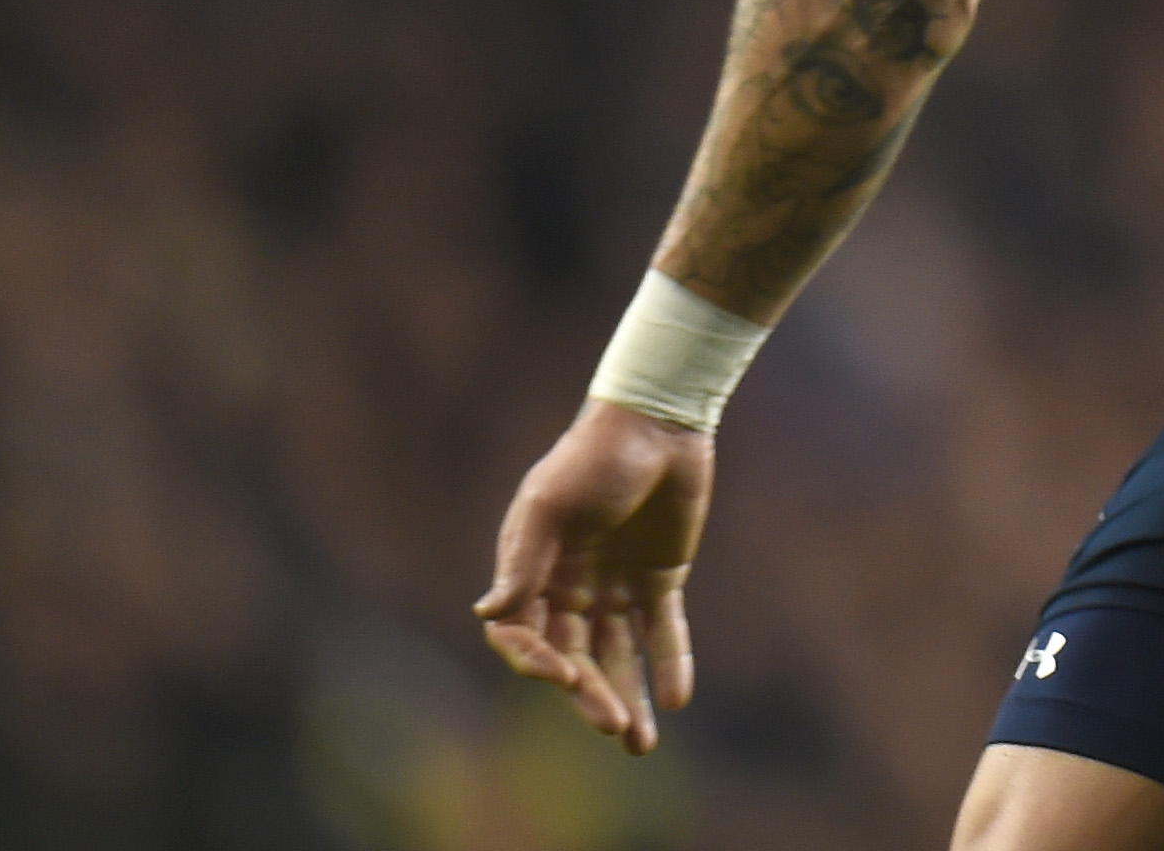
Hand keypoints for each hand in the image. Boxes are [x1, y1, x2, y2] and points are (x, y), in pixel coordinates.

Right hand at [475, 399, 713, 752]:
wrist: (659, 419)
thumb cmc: (593, 455)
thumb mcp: (551, 503)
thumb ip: (522, 560)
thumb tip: (487, 614)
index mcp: (533, 571)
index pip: (522, 637)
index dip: (537, 664)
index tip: (565, 677)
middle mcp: (570, 585)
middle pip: (572, 655)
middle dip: (589, 694)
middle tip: (612, 726)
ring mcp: (615, 584)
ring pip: (616, 653)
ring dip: (625, 695)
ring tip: (638, 744)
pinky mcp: (661, 577)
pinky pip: (662, 631)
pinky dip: (668, 664)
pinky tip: (675, 700)